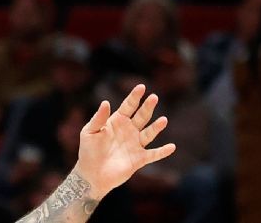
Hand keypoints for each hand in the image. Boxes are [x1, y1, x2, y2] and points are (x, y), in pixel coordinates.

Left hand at [74, 84, 175, 198]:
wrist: (91, 174)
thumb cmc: (88, 151)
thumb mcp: (89, 132)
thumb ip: (98, 118)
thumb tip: (106, 102)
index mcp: (116, 122)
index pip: (128, 106)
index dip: (135, 97)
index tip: (142, 87)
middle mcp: (128, 131)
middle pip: (141, 116)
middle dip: (147, 107)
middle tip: (154, 97)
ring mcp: (135, 145)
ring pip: (149, 133)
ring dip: (156, 127)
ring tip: (163, 120)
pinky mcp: (139, 159)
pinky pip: (153, 154)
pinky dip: (162, 151)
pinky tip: (171, 147)